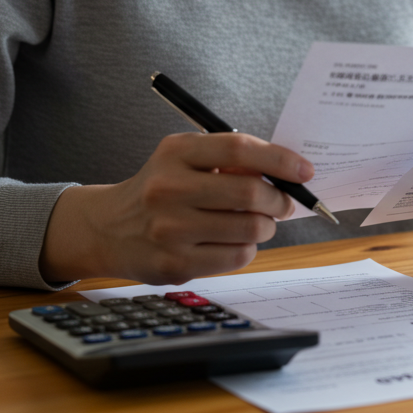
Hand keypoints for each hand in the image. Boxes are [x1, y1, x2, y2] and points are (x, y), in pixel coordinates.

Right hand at [39, 132, 312, 283]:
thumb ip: (229, 160)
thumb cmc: (160, 189)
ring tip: (257, 222)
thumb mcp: (184, 159)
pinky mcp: (175, 264)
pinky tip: (233, 241)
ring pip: (250, 228)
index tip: (304, 170)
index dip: (280, 159)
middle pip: (249, 192)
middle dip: (279, 199)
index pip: (239, 149)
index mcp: (175, 153)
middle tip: (283, 203)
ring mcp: (170, 230)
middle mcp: (168, 188)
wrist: (107, 228)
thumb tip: (286, 172)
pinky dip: (247, 248)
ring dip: (266, 226)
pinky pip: (237, 256)